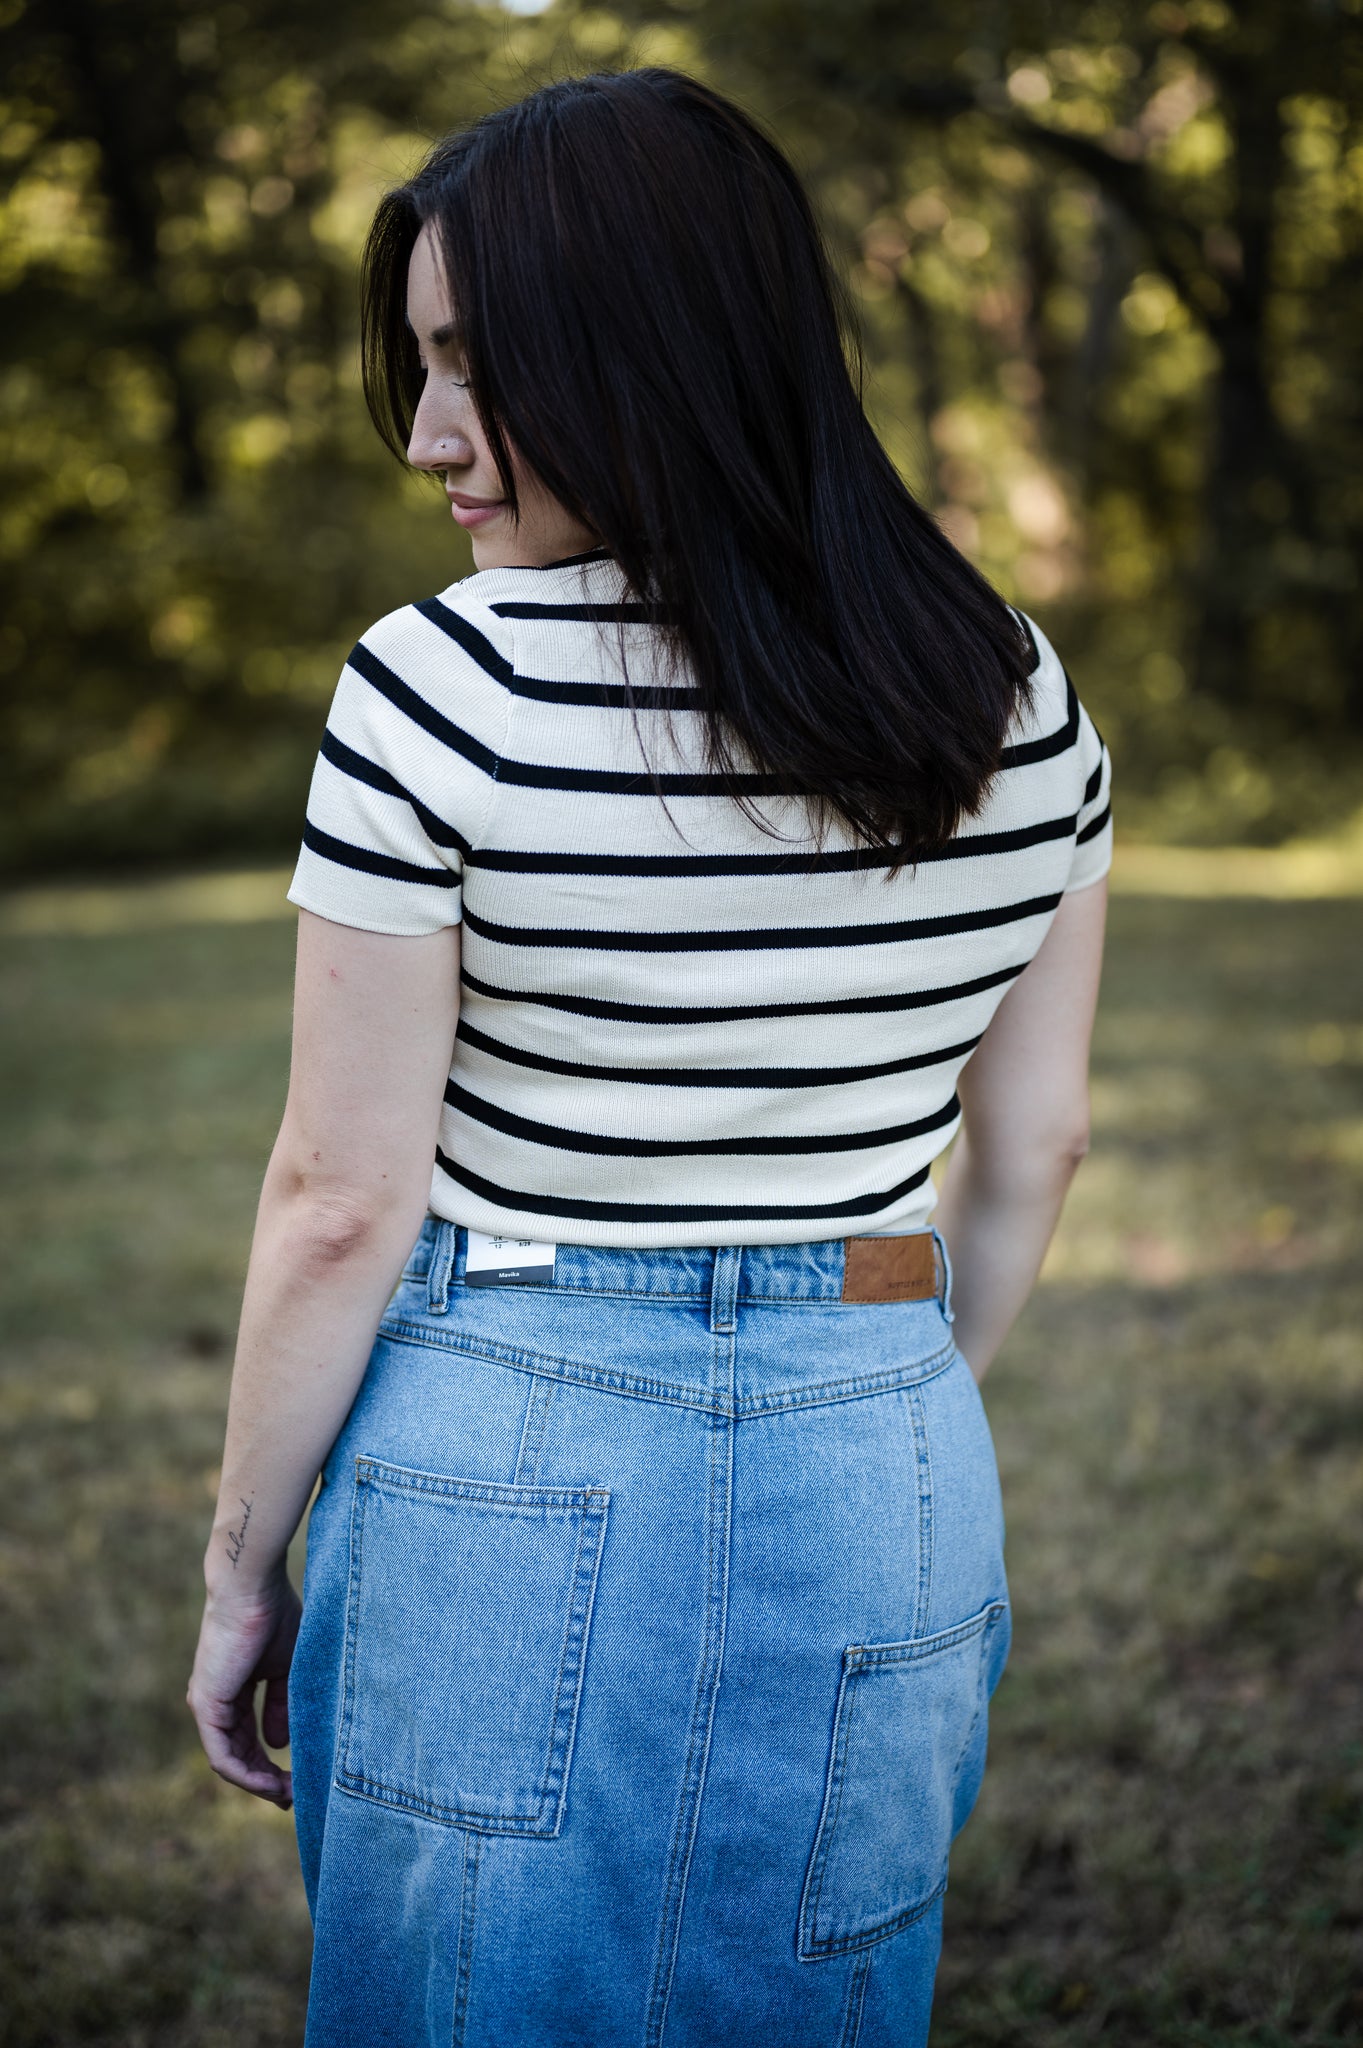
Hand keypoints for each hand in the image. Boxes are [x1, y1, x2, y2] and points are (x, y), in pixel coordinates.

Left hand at [187, 1575, 301, 1807]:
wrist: (252, 1588)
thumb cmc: (274, 1615)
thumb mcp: (285, 1667)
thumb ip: (281, 1705)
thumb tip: (280, 1744)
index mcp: (233, 1689)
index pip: (249, 1737)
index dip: (273, 1762)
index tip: (299, 1778)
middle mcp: (216, 1701)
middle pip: (240, 1754)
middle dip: (267, 1779)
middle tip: (295, 1797)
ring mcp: (207, 1705)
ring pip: (231, 1760)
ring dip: (259, 1783)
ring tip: (289, 1795)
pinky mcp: (205, 1706)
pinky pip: (223, 1755)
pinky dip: (247, 1775)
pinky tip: (272, 1785)